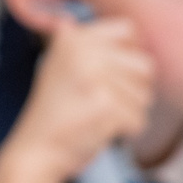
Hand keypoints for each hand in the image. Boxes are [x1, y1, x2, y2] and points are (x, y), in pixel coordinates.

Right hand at [7, 3, 154, 181]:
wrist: (37, 151)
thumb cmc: (56, 113)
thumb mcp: (62, 66)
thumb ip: (91, 47)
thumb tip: (135, 36)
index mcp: (74, 37)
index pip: (129, 31)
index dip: (130, 56)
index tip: (116, 76)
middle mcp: (84, 50)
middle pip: (144, 64)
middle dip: (134, 89)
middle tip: (107, 103)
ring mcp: (95, 76)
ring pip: (145, 94)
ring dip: (130, 112)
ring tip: (99, 117)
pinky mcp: (106, 105)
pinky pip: (139, 119)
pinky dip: (126, 131)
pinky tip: (100, 131)